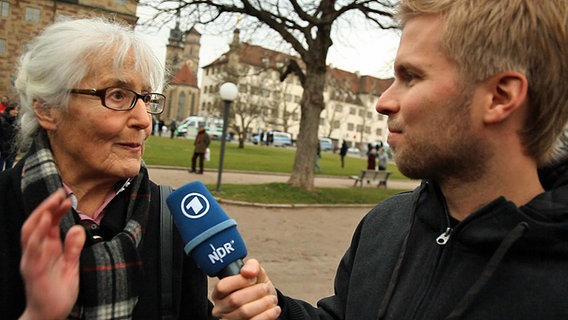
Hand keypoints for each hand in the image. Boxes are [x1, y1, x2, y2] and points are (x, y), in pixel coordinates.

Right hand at [19, 189, 85, 319]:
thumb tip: (77, 228)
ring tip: (52, 203)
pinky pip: (32, 251)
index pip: (49, 222)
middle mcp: (37, 251)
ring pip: (30, 233)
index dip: (56, 208)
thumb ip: (74, 247)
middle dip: (47, 206)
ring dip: (41, 216)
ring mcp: (32, 260)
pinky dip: (36, 237)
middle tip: (60, 193)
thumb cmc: (58, 291)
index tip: (67, 197)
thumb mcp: (71, 265)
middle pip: (38, 222)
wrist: (49, 315)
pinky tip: (43, 226)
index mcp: (47, 248)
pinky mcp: (33, 271)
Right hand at [212, 259, 280, 319]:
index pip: (222, 286)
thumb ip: (251, 266)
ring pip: (244, 312)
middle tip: (266, 288)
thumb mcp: (256, 272)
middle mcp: (221, 308)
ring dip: (262, 303)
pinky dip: (266, 315)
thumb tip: (247, 271)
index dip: (239, 281)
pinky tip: (274, 309)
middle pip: (234, 300)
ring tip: (271, 299)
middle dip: (254, 292)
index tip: (253, 278)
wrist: (267, 303)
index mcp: (219, 293)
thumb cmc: (256, 287)